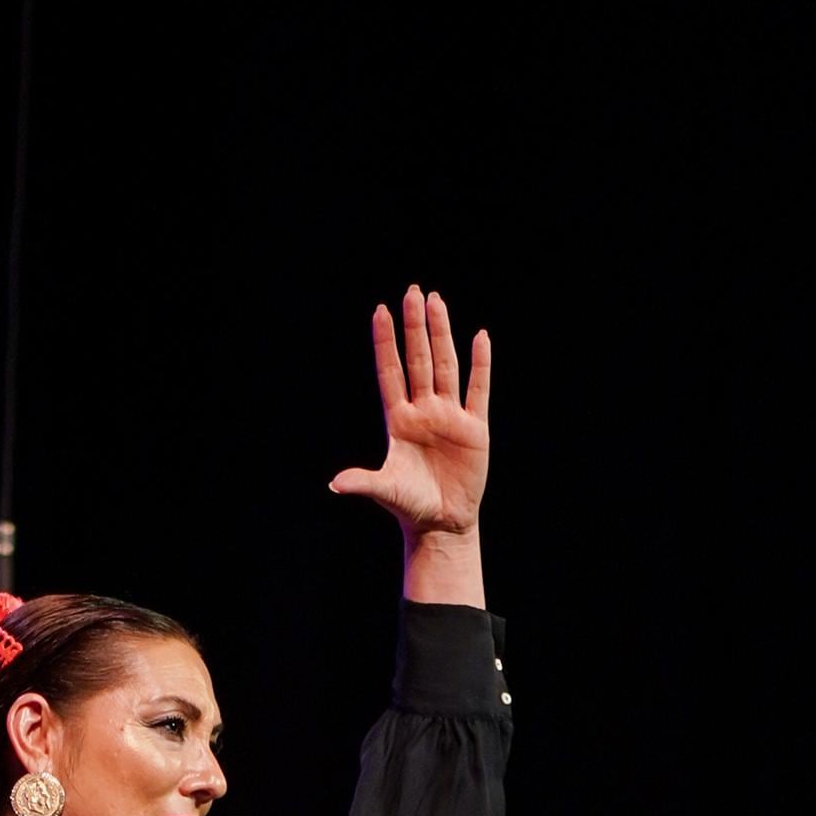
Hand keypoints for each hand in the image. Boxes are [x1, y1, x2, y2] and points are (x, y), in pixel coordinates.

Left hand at [330, 288, 490, 581]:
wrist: (442, 523)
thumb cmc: (410, 505)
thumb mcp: (385, 490)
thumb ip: (362, 482)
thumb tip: (335, 485)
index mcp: (399, 420)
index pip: (391, 372)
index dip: (386, 343)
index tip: (380, 312)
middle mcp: (423, 410)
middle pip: (419, 359)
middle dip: (415, 326)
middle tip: (412, 291)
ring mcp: (449, 416)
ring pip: (445, 366)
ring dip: (441, 334)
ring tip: (436, 301)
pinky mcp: (474, 428)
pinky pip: (478, 390)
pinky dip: (480, 365)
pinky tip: (479, 337)